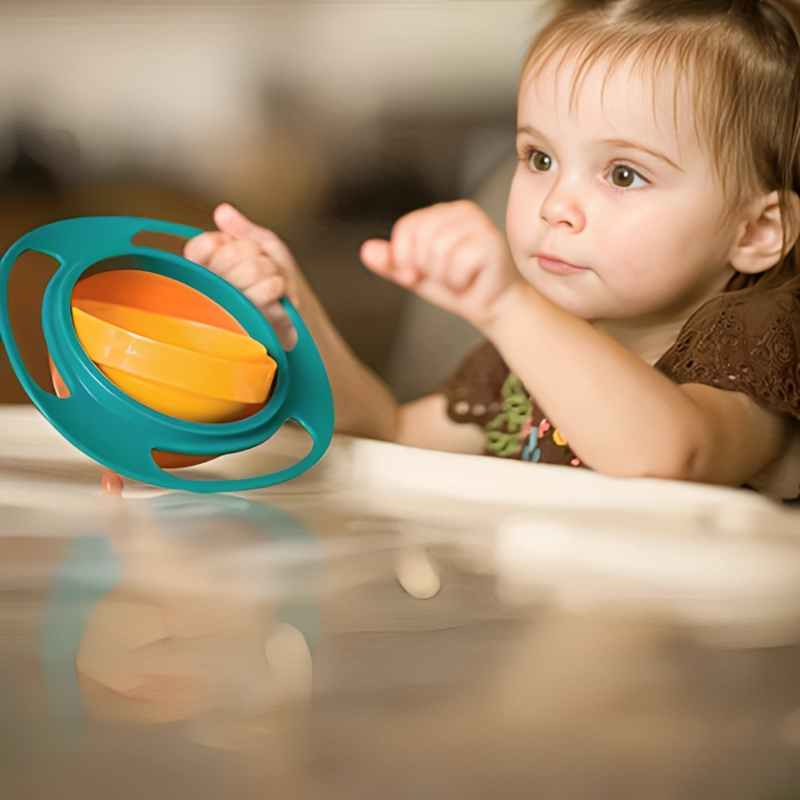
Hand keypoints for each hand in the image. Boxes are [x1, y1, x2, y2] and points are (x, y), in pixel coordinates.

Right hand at [184, 204, 304, 349]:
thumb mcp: (266, 247)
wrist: (299, 318)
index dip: (224, 242)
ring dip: (271, 271)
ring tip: (273, 283)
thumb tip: (223, 211)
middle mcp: (211, 290)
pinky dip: (278, 288)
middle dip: (258, 256)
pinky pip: (264, 293)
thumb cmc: (280, 283)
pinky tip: (278, 297)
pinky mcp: (247, 326)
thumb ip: (244, 230)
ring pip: (251, 270)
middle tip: (264, 268)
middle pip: (230, 255)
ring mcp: (227, 310)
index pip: (200, 247)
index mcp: (208, 269)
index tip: (236, 247)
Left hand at [360, 200, 520, 329]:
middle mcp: (461, 211)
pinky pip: (457, 263)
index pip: (405, 228)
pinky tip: (472, 278)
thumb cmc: (459, 286)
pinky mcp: (491, 241)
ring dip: (445, 276)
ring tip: (461, 277)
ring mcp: (479, 223)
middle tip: (448, 275)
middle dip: (427, 267)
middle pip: (420, 238)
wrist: (492, 306)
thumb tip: (366, 251)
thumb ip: (392, 263)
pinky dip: (459, 281)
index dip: (404, 257)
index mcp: (441, 213)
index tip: (419, 273)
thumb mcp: (417, 275)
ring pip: (437, 250)